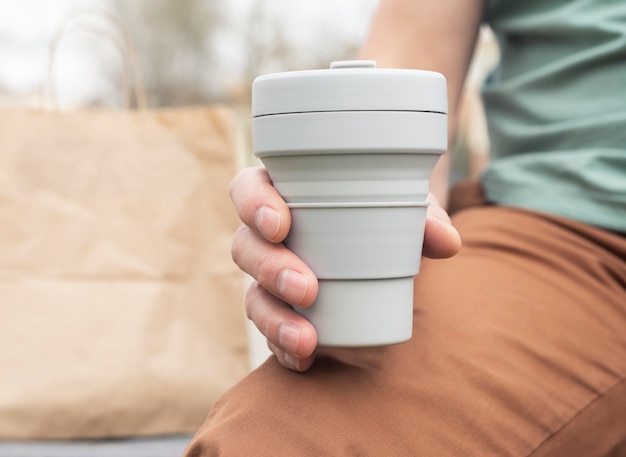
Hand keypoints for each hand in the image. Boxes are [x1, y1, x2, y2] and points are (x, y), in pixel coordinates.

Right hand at [229, 167, 460, 371]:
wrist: (385, 246)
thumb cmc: (383, 215)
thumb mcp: (404, 210)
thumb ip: (426, 219)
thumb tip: (447, 241)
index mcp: (284, 195)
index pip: (248, 188)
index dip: (253, 205)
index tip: (280, 225)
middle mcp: (268, 236)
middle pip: (245, 247)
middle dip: (269, 269)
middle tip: (308, 288)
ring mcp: (269, 277)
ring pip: (252, 295)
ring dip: (274, 318)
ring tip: (307, 339)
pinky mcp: (281, 311)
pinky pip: (269, 331)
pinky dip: (283, 348)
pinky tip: (303, 361)